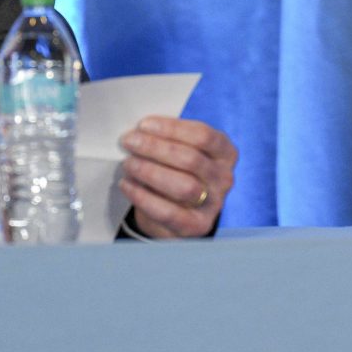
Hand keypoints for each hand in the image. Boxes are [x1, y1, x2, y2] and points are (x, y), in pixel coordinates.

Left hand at [117, 115, 235, 238]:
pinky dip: (143, 197)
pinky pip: (168, 212)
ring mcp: (213, 204)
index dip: (172, 129)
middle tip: (129, 142)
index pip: (203, 136)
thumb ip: (168, 139)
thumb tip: (139, 132)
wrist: (178, 212)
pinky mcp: (196, 226)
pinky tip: (126, 184)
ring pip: (183, 186)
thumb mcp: (181, 150)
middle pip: (191, 159)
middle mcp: (224, 178)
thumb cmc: (178, 171)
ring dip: (150, 172)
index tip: (143, 125)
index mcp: (225, 153)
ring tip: (128, 164)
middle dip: (155, 148)